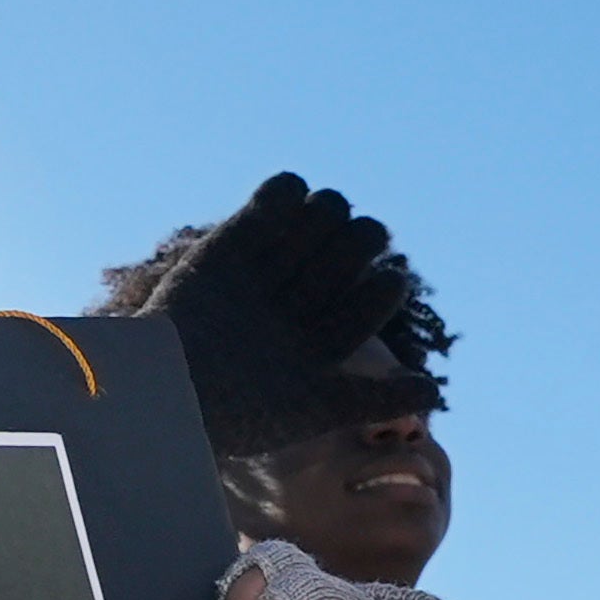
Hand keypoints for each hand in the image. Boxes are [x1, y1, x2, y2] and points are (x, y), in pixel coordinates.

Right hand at [136, 171, 434, 455]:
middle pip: (358, 245)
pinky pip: (280, 194)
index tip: (377, 289)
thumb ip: (374, 398)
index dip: (386, 285)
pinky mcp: (235, 241)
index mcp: (326, 339)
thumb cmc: (240, 409)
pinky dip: (289, 190)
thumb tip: (435, 393)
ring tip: (306, 234)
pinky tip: (277, 210)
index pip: (380, 292)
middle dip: (358, 244)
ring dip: (327, 213)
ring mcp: (270, 269)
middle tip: (335, 261)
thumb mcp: (314, 408)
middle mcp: (302, 299)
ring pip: (325, 214)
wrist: (164, 386)